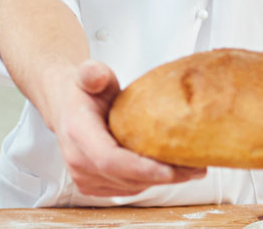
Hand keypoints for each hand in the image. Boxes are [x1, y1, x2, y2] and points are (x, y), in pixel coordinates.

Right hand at [54, 60, 205, 197]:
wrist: (65, 108)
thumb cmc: (82, 94)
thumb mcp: (88, 76)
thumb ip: (92, 74)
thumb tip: (95, 74)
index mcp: (77, 133)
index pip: (110, 160)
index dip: (141, 168)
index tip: (170, 170)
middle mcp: (77, 160)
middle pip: (126, 178)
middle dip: (164, 176)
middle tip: (197, 167)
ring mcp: (84, 177)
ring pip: (131, 187)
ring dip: (161, 181)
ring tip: (189, 167)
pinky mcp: (94, 187)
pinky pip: (128, 189)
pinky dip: (150, 182)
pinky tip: (167, 169)